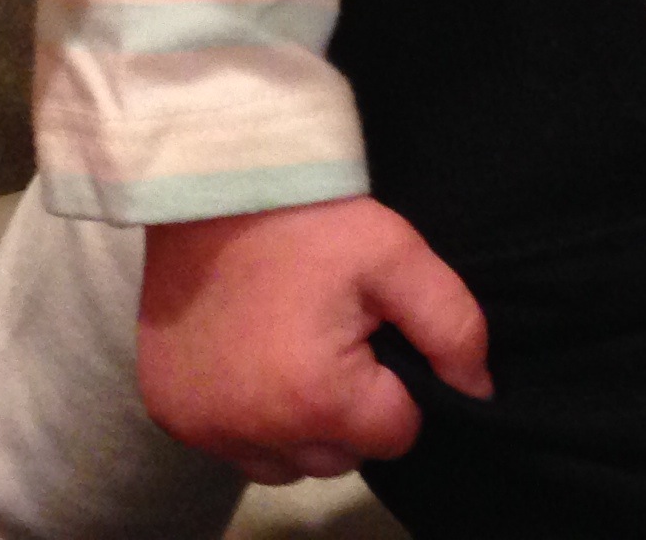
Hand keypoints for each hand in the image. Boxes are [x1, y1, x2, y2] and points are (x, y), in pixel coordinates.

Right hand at [137, 197, 490, 483]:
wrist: (209, 182)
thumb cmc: (309, 218)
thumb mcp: (397, 254)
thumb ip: (453, 328)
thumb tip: (477, 393)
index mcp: (319, 400)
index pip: (396, 434)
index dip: (396, 384)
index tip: (370, 333)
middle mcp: (257, 431)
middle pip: (339, 457)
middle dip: (348, 412)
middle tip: (330, 337)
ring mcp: (204, 428)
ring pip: (285, 462)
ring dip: (298, 425)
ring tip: (290, 351)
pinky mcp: (169, 413)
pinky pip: (232, 445)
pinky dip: (248, 418)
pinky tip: (249, 361)